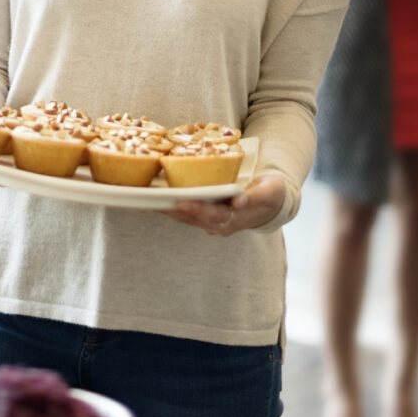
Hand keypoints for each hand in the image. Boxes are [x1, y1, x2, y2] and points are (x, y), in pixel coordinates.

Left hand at [162, 174, 286, 235]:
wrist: (268, 205)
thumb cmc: (270, 193)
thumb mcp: (269, 192)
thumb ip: (256, 196)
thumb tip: (239, 201)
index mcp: (236, 217)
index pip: (214, 215)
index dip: (198, 210)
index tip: (183, 202)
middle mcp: (220, 224)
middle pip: (193, 218)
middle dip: (173, 210)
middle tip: (155, 201)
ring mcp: (211, 223)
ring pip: (185, 218)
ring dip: (167, 210)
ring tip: (147, 200)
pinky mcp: (204, 218)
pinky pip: (184, 214)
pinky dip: (170, 207)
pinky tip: (155, 200)